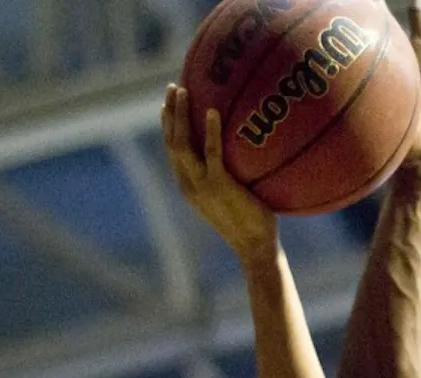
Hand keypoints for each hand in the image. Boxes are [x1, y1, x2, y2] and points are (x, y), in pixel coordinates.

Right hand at [161, 84, 277, 261]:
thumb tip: (244, 150)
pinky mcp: (219, 185)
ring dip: (180, 116)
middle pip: (171, 142)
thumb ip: (228, 175)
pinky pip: (211, 153)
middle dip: (169, 113)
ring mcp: (201, 185)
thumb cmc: (250, 222)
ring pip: (181, 144)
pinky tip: (213, 112)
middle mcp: (188, 183)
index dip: (167, 126)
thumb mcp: (232, 196)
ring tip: (185, 91)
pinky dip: (209, 131)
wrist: (253, 246)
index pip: (171, 151)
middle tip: (173, 87)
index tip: (169, 103)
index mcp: (188, 185)